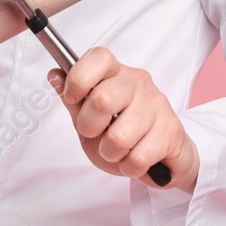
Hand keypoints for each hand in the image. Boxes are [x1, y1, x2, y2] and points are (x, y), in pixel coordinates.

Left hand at [48, 47, 199, 193]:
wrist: (163, 158)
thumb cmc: (123, 133)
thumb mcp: (91, 118)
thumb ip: (73, 99)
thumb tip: (54, 74)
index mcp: (116, 72)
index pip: (98, 57)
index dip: (78, 79)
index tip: (72, 99)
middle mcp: (138, 82)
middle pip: (101, 100)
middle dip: (90, 128)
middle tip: (97, 134)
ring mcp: (157, 104)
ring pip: (119, 137)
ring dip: (111, 154)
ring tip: (119, 151)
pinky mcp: (171, 130)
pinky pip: (137, 158)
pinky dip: (129, 168)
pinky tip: (134, 161)